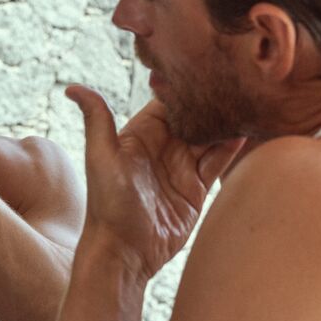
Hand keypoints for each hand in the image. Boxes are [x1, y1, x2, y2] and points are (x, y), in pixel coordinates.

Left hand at [66, 85, 243, 280]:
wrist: (124, 254)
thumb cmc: (107, 207)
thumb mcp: (101, 158)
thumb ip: (97, 120)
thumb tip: (72, 87)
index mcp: (140, 135)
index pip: (168, 102)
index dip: (185, 86)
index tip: (206, 66)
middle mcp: (162, 148)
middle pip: (193, 117)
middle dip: (211, 101)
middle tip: (235, 80)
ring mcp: (181, 168)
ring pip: (209, 136)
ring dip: (225, 121)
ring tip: (246, 100)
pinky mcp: (196, 189)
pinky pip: (217, 162)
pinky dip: (232, 146)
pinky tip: (247, 129)